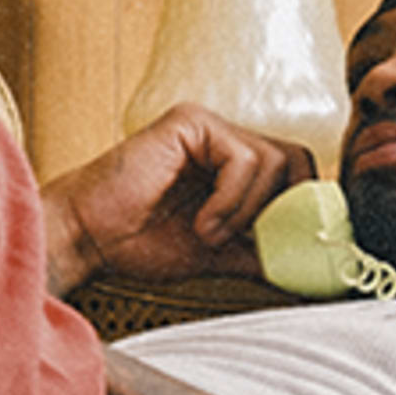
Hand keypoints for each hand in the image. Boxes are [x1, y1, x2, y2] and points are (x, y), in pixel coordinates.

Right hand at [38, 105, 315, 295]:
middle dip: (283, 207)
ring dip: (247, 210)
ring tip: (209, 234)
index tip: (290, 247)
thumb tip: (307, 271)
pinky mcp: (191, 123)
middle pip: (296, 161)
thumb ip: (260, 252)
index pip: (296, 174)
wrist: (89, 238)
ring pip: (273, 160)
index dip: (300, 209)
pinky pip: (242, 158)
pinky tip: (201, 223)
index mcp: (233, 166)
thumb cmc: (139, 242)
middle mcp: (225, 140)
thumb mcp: (218, 254)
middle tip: (253, 239)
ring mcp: (208, 128)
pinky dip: (229, 200)